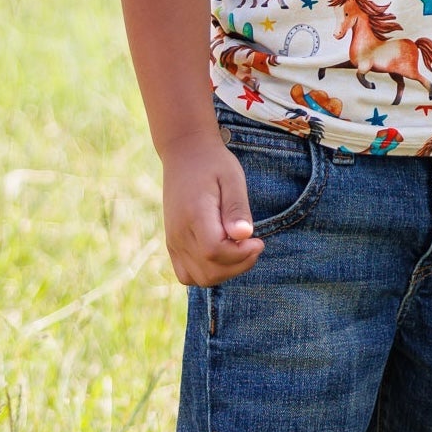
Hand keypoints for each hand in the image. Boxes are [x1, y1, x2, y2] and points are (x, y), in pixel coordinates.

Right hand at [161, 134, 263, 286]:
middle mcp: (179, 233)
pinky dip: (208, 272)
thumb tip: (244, 235)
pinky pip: (187, 274)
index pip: (215, 252)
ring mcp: (173, 241)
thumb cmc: (213, 164)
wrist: (185, 154)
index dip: (241, 255)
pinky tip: (224, 254)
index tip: (258, 241)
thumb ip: (237, 208)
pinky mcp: (172, 244)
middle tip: (253, 244)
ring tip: (239, 249)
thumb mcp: (232, 178)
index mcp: (194, 215)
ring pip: (199, 278)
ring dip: (225, 272)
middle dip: (238, 265)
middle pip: (208, 271)